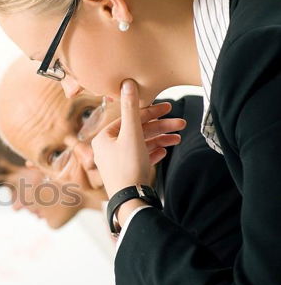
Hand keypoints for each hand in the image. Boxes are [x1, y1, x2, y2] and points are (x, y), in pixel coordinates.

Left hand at [92, 80, 185, 198]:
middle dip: (160, 127)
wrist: (130, 200)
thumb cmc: (129, 167)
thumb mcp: (132, 134)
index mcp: (104, 138)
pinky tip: (165, 151)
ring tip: (179, 138)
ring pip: (141, 144)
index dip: (151, 112)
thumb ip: (132, 109)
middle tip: (181, 124)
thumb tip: (127, 83)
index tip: (169, 108)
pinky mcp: (125, 173)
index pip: (129, 119)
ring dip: (160, 139)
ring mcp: (115, 162)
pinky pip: (140, 158)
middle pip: (137, 131)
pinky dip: (153, 152)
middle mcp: (107, 149)